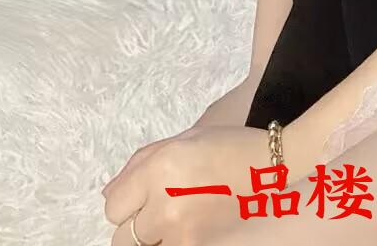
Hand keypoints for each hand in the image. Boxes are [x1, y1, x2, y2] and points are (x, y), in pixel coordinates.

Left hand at [102, 123, 271, 244]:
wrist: (267, 165)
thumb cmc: (224, 145)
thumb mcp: (180, 140)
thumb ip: (138, 165)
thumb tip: (109, 195)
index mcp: (159, 169)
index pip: (113, 207)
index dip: (126, 201)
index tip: (142, 195)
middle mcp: (165, 203)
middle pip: (122, 238)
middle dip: (134, 225)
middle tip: (157, 209)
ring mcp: (181, 230)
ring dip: (153, 237)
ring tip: (175, 217)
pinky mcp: (198, 245)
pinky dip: (172, 240)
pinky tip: (189, 224)